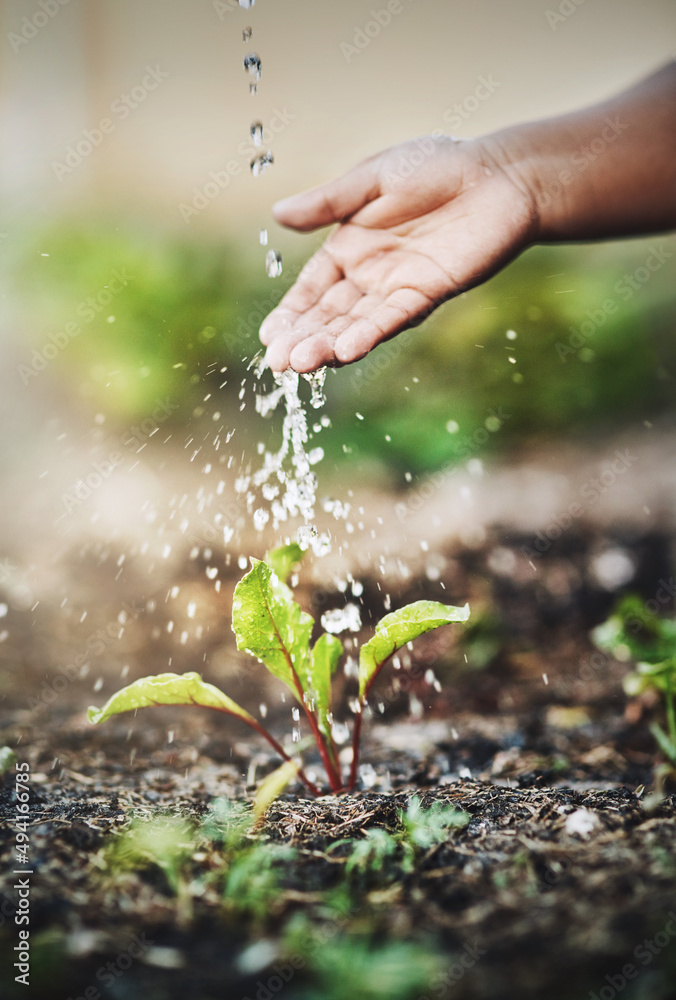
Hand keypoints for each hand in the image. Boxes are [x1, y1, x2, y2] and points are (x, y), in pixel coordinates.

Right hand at [260, 134, 536, 372]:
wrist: (497, 175)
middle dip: (303, 339)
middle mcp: (369, 275)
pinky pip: (393, 318)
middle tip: (279, 365)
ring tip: (303, 364)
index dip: (291, 314)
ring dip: (329, 345)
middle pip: (329, 315)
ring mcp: (396, 288)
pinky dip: (369, 334)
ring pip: (355, 324)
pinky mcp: (427, 294)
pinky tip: (345, 351)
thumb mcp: (372, 179)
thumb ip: (328, 202)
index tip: (269, 337)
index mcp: (349, 247)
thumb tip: (276, 214)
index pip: (311, 289)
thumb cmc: (436, 167)